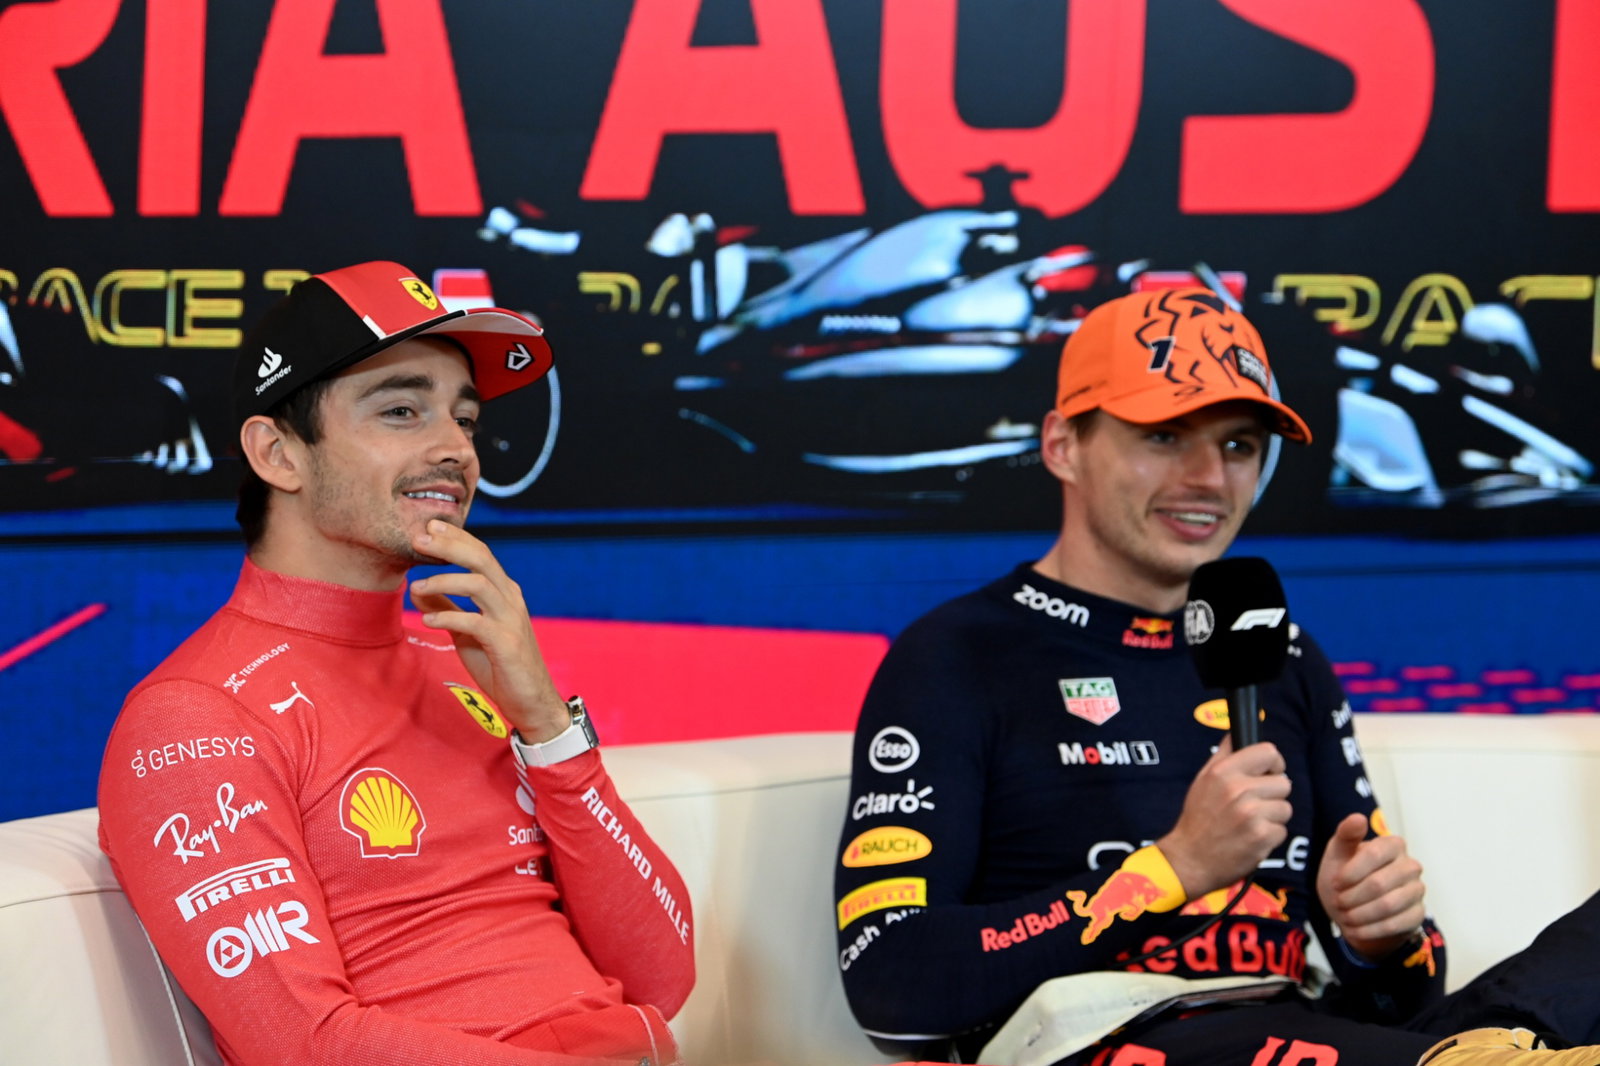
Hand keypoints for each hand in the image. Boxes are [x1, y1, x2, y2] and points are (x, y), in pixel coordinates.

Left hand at [408, 520, 568, 740]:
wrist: (531, 701)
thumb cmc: (500, 666)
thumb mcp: (467, 633)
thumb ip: (447, 609)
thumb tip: (418, 589)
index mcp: (504, 592)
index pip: (481, 554)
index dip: (456, 538)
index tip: (429, 527)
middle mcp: (510, 599)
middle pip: (481, 560)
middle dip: (449, 546)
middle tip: (420, 538)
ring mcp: (510, 620)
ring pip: (479, 584)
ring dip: (444, 581)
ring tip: (416, 586)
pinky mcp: (506, 644)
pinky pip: (476, 622)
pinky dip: (449, 618)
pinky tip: (428, 621)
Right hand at [1157, 738, 1291, 898]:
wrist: (1191, 858)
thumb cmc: (1198, 818)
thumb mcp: (1203, 780)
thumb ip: (1223, 755)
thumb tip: (1236, 733)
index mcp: (1224, 771)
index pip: (1269, 752)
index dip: (1273, 763)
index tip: (1268, 773)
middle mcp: (1238, 789)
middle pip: (1284, 782)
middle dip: (1273, 795)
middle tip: (1253, 806)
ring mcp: (1251, 814)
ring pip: (1285, 808)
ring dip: (1272, 817)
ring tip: (1250, 823)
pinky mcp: (1262, 836)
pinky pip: (1282, 830)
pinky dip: (1270, 837)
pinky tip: (1251, 838)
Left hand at [1316, 812, 1426, 960]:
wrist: (1353, 910)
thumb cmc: (1345, 876)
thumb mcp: (1338, 853)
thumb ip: (1346, 835)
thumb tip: (1358, 818)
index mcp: (1393, 844)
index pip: (1374, 854)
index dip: (1351, 872)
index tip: (1336, 883)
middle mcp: (1410, 866)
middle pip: (1379, 884)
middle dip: (1352, 897)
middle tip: (1338, 903)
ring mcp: (1417, 891)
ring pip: (1388, 906)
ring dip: (1360, 915)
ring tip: (1345, 917)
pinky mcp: (1418, 914)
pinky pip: (1396, 924)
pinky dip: (1371, 929)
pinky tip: (1357, 929)